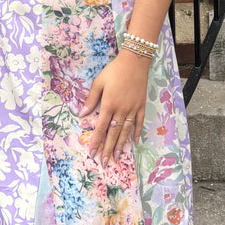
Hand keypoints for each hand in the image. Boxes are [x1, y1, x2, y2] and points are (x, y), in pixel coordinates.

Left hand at [81, 50, 147, 164]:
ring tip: (117, 158)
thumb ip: (91, 99)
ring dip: (121, 145)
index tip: (92, 153)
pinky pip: (139, 122)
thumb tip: (82, 114)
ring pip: (126, 131)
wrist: (135, 61)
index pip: (100, 128)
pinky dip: (137, 132)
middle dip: (107, 149)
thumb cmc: (114, 70)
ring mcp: (133, 109)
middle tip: (104, 163)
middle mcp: (121, 110)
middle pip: (113, 134)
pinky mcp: (141, 106)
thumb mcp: (99, 82)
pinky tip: (134, 142)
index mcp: (109, 105)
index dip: (96, 142)